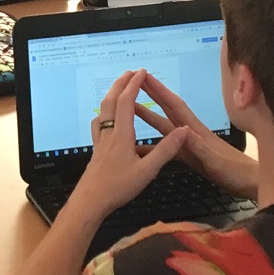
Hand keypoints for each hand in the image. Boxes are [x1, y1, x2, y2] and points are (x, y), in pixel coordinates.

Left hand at [67, 71, 188, 219]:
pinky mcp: (96, 150)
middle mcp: (108, 133)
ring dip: (111, 95)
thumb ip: (166, 150)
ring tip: (119, 90)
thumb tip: (183, 131)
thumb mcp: (147, 171)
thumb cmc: (118, 187)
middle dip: (121, 83)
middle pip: (111, 100)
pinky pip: (99, 124)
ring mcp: (100, 141)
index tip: (142, 72)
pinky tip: (106, 119)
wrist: (90, 202)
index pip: (127, 101)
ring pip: (103, 111)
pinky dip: (104, 113)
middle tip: (130, 73)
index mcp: (121, 134)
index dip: (134, 84)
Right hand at [135, 71, 257, 198]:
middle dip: (150, 95)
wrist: (250, 184)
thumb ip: (199, 147)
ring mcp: (191, 145)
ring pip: (165, 128)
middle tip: (133, 83)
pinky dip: (154, 145)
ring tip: (130, 110)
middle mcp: (192, 134)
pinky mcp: (192, 156)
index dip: (159, 90)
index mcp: (196, 132)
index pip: (174, 106)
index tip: (144, 77)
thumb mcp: (216, 162)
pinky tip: (142, 148)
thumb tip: (183, 131)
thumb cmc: (237, 173)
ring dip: (148, 117)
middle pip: (167, 111)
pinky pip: (168, 147)